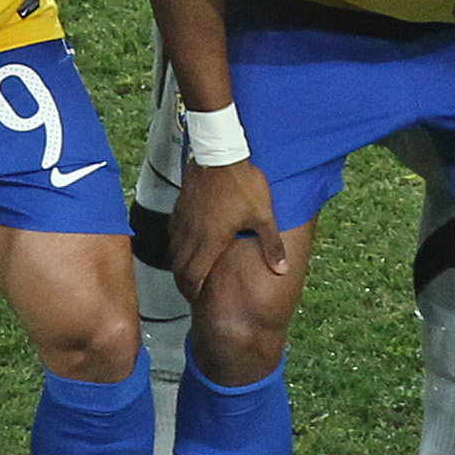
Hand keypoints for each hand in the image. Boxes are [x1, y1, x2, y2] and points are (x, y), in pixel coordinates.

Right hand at [169, 158, 286, 289]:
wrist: (219, 154)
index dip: (192, 292)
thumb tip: (282, 269)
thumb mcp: (263, 216)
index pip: (193, 277)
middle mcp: (191, 234)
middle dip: (183, 284)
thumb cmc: (241, 183)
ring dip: (179, 266)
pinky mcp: (179, 207)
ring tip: (187, 273)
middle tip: (191, 292)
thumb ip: (271, 245)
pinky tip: (184, 244)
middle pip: (179, 268)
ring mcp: (182, 220)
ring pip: (173, 252)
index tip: (196, 300)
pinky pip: (173, 233)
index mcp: (210, 241)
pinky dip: (176, 245)